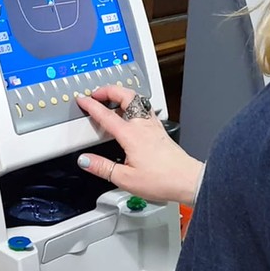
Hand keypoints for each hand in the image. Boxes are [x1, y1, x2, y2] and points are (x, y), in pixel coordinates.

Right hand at [76, 85, 203, 205]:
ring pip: (137, 99)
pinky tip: (132, 112)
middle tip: (97, 93)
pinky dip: (133, 104)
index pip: (105, 114)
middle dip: (108, 89)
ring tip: (112, 98)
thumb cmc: (162, 180)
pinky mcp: (160, 130)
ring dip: (122, 94)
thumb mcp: (125, 179)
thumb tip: (85, 160)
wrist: (187, 180)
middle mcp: (143, 125)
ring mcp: (153, 125)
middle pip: (125, 95)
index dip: (91, 105)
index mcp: (131, 135)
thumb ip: (102, 167)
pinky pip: (144, 108)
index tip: (82, 99)